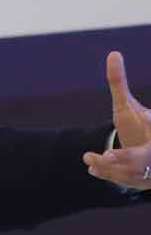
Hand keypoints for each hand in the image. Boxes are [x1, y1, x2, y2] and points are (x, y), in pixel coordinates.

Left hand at [83, 52, 150, 190]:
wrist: (146, 156)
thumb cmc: (137, 126)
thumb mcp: (128, 105)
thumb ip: (118, 83)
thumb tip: (112, 53)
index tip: (149, 117)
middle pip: (144, 158)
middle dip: (127, 157)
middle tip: (109, 155)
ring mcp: (144, 170)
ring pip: (129, 173)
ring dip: (109, 168)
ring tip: (89, 157)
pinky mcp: (132, 180)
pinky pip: (119, 180)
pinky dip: (105, 174)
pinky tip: (90, 166)